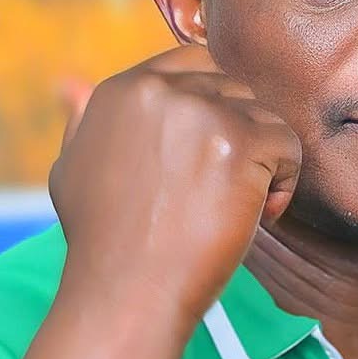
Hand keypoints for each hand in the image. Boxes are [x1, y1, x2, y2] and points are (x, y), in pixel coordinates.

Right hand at [48, 44, 302, 320]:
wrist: (127, 293)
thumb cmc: (101, 244)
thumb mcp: (70, 171)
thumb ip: (80, 122)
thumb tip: (69, 85)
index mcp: (122, 90)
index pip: (193, 65)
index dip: (216, 110)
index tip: (212, 158)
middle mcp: (160, 90)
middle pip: (235, 92)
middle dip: (239, 140)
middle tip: (220, 194)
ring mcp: (201, 112)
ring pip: (265, 118)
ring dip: (262, 165)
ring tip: (234, 210)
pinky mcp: (239, 141)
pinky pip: (288, 147)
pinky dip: (283, 185)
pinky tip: (255, 217)